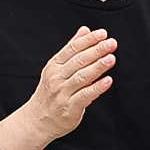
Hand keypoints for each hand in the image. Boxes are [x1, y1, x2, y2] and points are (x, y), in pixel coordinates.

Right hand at [22, 27, 117, 141]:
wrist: (37, 120)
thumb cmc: (51, 92)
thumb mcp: (57, 68)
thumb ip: (71, 49)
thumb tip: (85, 30)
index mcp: (54, 65)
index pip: (72, 48)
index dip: (88, 40)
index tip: (102, 34)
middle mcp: (57, 77)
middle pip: (78, 61)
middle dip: (96, 50)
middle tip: (111, 43)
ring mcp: (62, 92)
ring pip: (82, 77)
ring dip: (97, 66)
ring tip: (111, 58)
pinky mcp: (69, 108)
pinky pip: (85, 96)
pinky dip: (97, 88)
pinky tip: (108, 81)